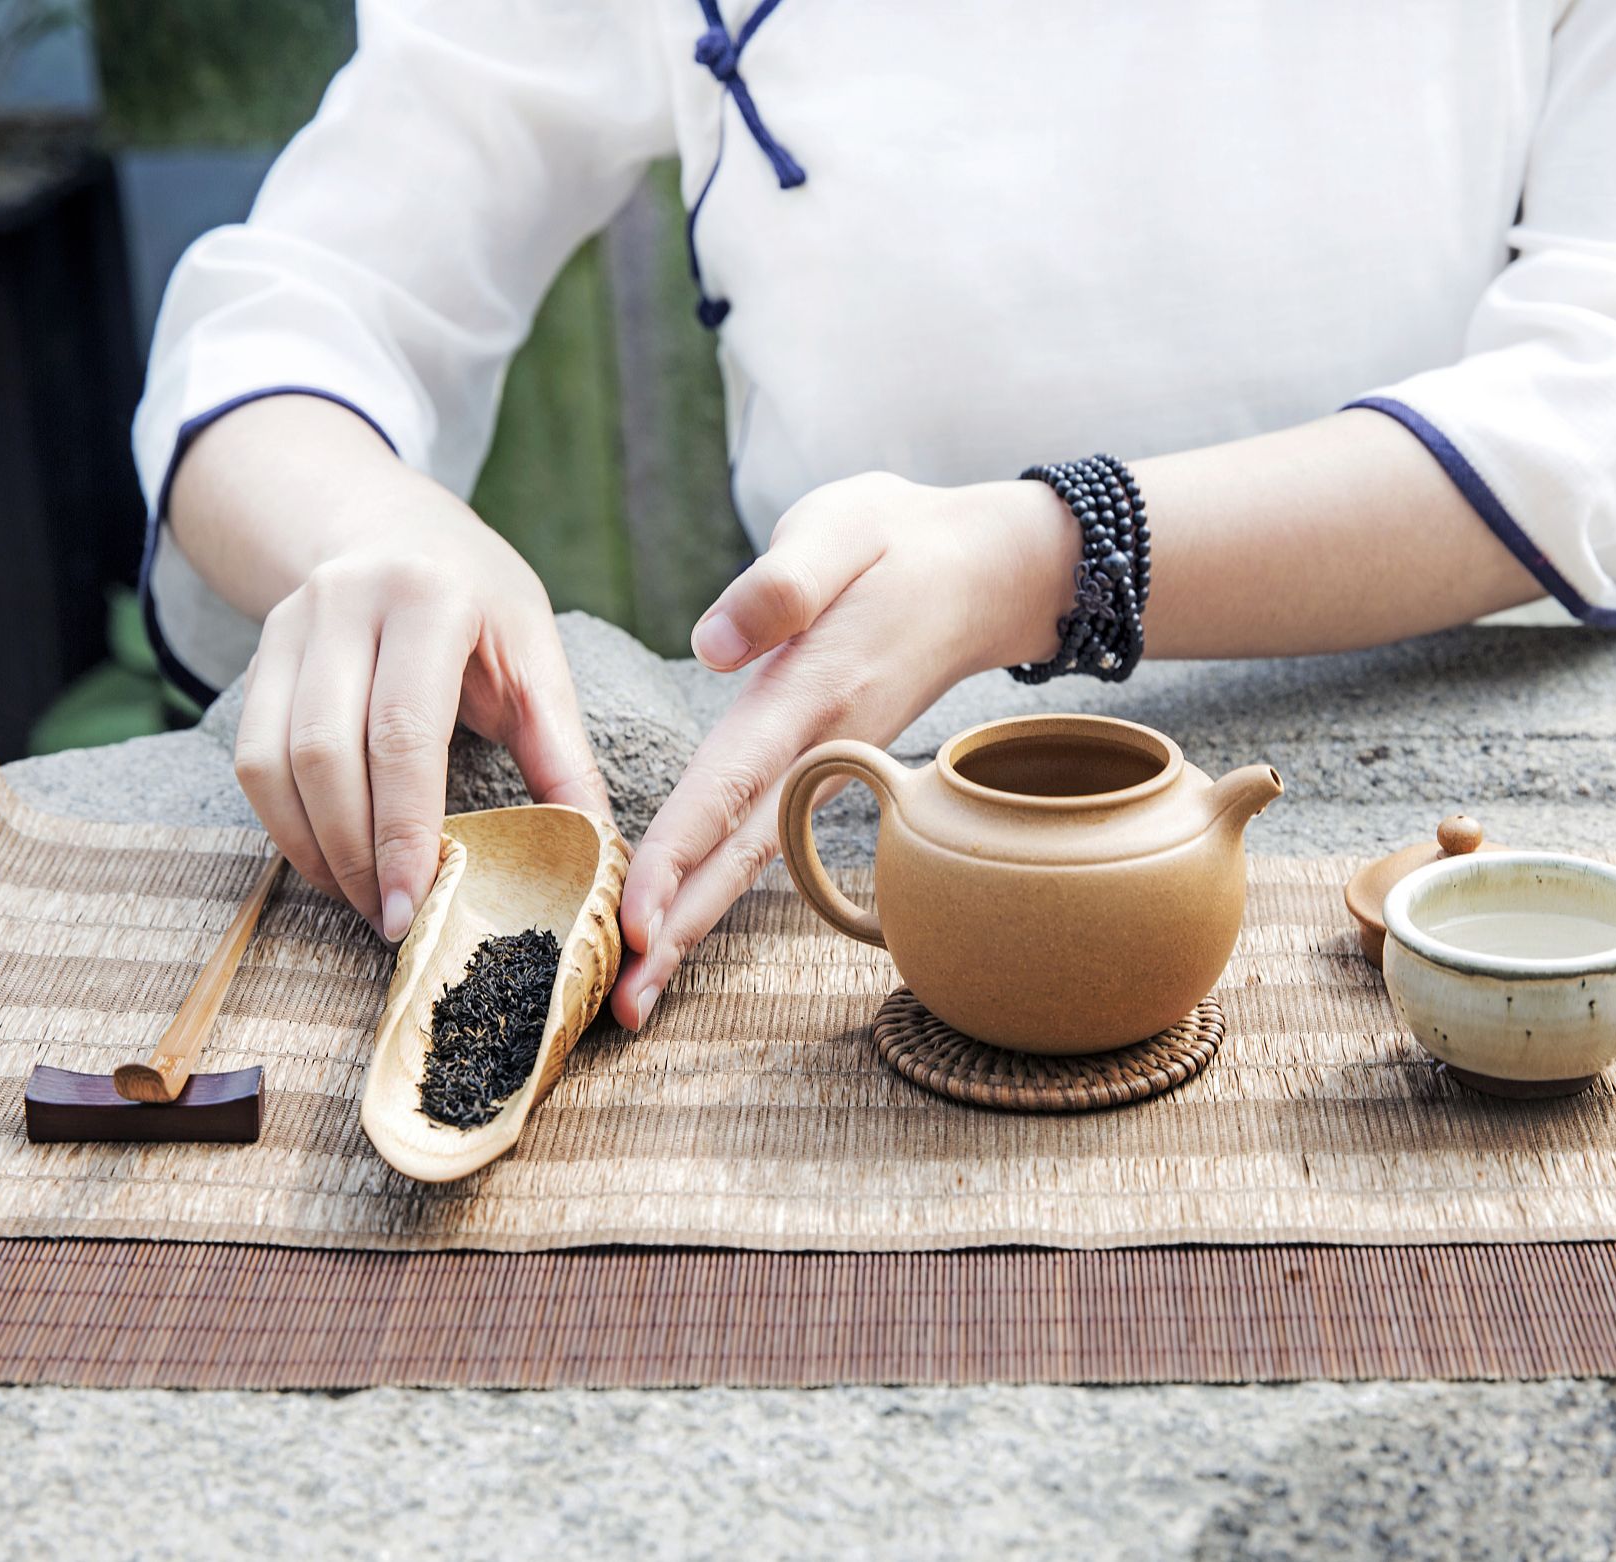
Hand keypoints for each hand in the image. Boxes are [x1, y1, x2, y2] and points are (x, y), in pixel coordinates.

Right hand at [233, 477, 609, 940]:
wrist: (395, 527)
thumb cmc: (480, 599)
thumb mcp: (535, 653)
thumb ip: (562, 751)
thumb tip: (596, 849)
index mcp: (428, 598)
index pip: (403, 732)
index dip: (404, 829)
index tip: (417, 904)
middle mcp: (345, 604)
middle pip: (327, 753)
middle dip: (357, 853)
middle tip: (396, 920)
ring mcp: (289, 627)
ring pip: (274, 762)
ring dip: (316, 849)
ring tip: (367, 900)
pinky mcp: (258, 658)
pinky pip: (250, 760)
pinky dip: (286, 825)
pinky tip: (330, 863)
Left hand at [610, 471, 1077, 1027]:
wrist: (988, 570)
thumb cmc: (901, 540)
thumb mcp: (843, 524)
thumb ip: (782, 583)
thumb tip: (712, 645)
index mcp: (811, 687)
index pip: (732, 781)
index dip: (681, 851)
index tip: (633, 917)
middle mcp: (823, 742)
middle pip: (743, 850)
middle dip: (683, 930)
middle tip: (627, 1007)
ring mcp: (831, 762)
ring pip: (755, 855)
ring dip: (698, 923)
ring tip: (643, 991)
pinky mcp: (828, 763)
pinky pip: (766, 836)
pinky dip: (721, 885)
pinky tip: (682, 923)